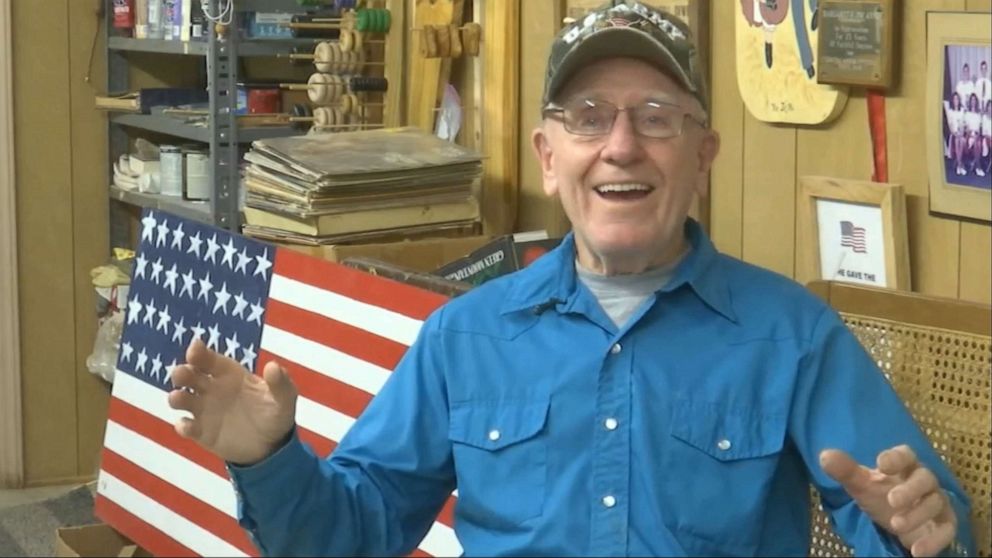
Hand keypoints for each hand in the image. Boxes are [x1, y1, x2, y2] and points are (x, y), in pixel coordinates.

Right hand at [168, 338, 297, 465]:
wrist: (272, 446)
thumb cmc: (275, 413)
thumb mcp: (284, 398)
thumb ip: (280, 383)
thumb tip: (273, 366)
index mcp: (230, 374)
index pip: (209, 359)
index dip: (199, 352)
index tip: (193, 349)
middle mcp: (211, 388)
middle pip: (189, 375)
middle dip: (182, 372)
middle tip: (182, 374)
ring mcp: (204, 410)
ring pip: (182, 399)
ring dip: (176, 397)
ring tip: (179, 398)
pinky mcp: (202, 432)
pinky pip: (187, 427)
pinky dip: (184, 426)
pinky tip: (187, 426)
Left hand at [820, 445, 956, 556]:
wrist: (899, 521)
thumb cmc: (880, 495)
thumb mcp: (861, 485)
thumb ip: (845, 471)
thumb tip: (824, 456)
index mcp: (905, 466)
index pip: (905, 454)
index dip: (896, 457)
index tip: (882, 464)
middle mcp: (924, 481)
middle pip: (925, 478)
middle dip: (910, 489)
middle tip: (892, 500)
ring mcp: (937, 502)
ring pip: (935, 503)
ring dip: (917, 515)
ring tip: (895, 524)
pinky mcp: (944, 524)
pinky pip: (947, 530)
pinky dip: (934, 541)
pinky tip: (917, 552)